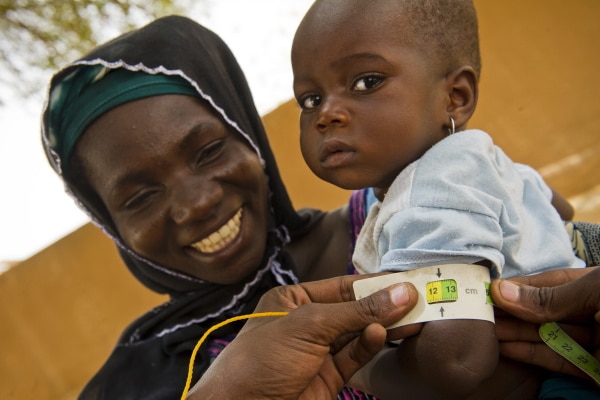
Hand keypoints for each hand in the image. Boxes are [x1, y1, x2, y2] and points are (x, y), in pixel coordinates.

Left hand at [188, 274, 417, 399]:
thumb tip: (400, 293)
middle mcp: (306, 323)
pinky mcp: (327, 377)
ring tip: (411, 315)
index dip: (372, 283)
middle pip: (353, 309)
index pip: (340, 286)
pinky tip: (382, 335)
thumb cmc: (262, 359)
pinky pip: (354, 356)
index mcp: (291, 301)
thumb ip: (357, 311)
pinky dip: (370, 345)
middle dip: (383, 305)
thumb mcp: (309, 325)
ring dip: (383, 325)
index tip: (403, 280)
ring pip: (358, 334)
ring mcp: (318, 352)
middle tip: (418, 298)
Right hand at [491, 267, 599, 379]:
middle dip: (514, 311)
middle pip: (547, 310)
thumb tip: (501, 291)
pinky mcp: (595, 371)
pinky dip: (533, 355)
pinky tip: (507, 348)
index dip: (522, 286)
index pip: (554, 282)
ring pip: (550, 336)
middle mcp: (596, 310)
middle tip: (482, 311)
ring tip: (488, 329)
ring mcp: (598, 341)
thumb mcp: (594, 293)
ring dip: (516, 333)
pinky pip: (561, 361)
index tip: (491, 289)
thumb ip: (551, 296)